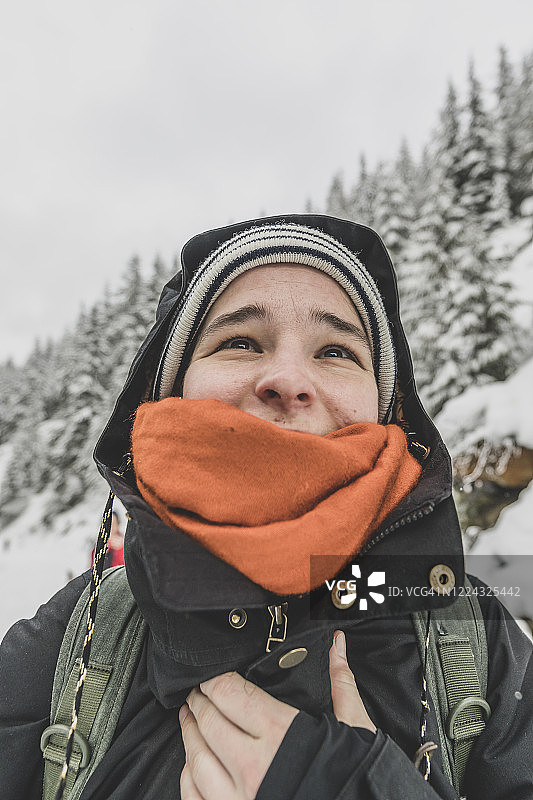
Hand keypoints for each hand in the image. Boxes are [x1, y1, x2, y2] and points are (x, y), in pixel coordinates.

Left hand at [179, 630, 375, 798]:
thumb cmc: (357, 780)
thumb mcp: (354, 728)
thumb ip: (341, 683)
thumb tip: (338, 646)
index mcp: (281, 733)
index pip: (230, 693)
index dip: (214, 680)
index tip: (210, 675)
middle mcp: (254, 765)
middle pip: (209, 721)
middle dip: (199, 701)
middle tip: (197, 692)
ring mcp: (239, 798)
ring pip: (196, 759)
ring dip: (189, 735)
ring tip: (189, 720)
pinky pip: (195, 796)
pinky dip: (189, 777)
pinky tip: (192, 765)